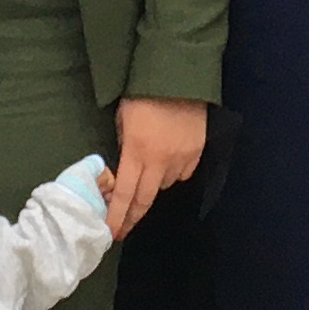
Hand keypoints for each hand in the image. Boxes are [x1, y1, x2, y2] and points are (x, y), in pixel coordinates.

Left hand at [108, 96, 207, 237]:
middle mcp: (160, 162)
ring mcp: (182, 158)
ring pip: (164, 185)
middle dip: (132, 217)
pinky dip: (173, 172)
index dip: (116, 217)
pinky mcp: (197, 152)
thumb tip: (124, 169)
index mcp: (136, 153)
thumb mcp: (123, 120)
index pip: (125, 195)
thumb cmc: (142, 94)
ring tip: (147, 172)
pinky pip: (182, 173)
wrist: (179, 75)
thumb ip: (124, 147)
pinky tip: (168, 159)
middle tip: (123, 228)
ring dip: (153, 185)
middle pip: (145, 200)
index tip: (110, 234)